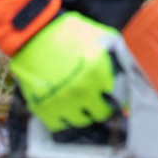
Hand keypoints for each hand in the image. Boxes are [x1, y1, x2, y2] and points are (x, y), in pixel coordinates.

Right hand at [8, 12, 118, 131]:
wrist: (32, 34)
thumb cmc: (67, 32)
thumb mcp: (98, 36)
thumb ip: (114, 54)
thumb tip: (125, 71)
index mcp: (97, 73)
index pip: (114, 98)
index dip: (112, 97)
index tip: (108, 97)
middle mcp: (82, 91)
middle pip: (99, 114)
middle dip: (99, 107)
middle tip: (95, 102)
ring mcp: (61, 101)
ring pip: (79, 121)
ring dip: (81, 114)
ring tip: (78, 104)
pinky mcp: (42, 107)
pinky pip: (58, 124)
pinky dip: (62, 119)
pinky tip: (63, 108)